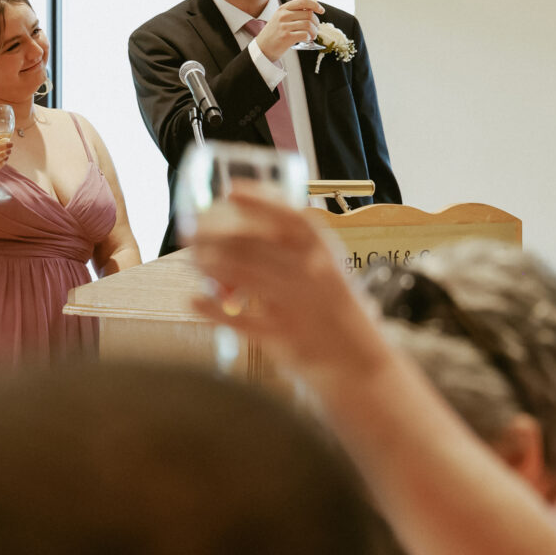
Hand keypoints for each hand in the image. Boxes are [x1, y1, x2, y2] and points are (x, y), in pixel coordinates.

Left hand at [191, 190, 392, 386]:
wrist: (362, 363)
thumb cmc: (339, 311)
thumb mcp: (331, 271)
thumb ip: (298, 252)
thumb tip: (253, 230)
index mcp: (325, 253)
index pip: (289, 217)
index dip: (259, 201)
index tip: (232, 192)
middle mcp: (311, 273)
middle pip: (253, 245)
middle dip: (216, 236)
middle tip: (193, 232)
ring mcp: (297, 305)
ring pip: (242, 275)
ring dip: (211, 264)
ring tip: (193, 259)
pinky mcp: (284, 336)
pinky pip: (240, 318)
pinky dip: (213, 309)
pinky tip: (196, 301)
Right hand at [255, 0, 322, 62]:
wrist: (262, 48)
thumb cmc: (274, 34)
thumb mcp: (280, 18)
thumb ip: (293, 13)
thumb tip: (312, 11)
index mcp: (282, 9)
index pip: (302, 1)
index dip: (314, 4)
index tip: (321, 10)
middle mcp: (283, 16)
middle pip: (309, 14)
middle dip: (316, 23)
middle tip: (315, 29)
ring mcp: (284, 26)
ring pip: (308, 25)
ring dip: (314, 32)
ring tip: (311, 36)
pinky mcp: (286, 37)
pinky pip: (305, 35)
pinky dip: (308, 38)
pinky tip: (306, 39)